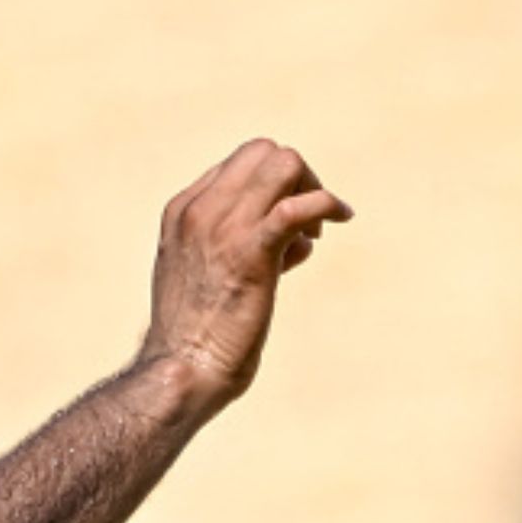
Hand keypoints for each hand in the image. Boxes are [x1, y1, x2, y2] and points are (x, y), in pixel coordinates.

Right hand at [139, 139, 353, 414]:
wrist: (182, 371)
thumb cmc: (197, 335)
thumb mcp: (205, 275)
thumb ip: (237, 247)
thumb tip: (297, 241)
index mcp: (182, 210)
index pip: (239, 163)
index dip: (271, 187)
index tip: (287, 225)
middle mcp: (200, 209)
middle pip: (263, 151)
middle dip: (297, 176)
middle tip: (310, 220)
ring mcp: (222, 227)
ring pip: (283, 164)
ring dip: (312, 187)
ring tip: (319, 231)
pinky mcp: (251, 252)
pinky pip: (298, 207)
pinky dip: (326, 205)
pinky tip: (339, 218)